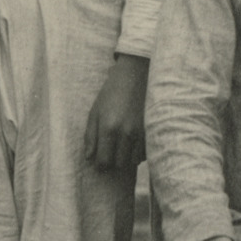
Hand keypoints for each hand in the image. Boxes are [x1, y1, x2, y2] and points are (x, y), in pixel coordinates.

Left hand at [80, 54, 150, 180]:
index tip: (99, 160)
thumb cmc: (111, 93)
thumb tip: (88, 158)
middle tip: (110, 153)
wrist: (136, 75)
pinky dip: (137, 152)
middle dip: (113, 162)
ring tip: (121, 147)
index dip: (100, 164)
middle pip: (118, 164)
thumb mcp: (95, 112)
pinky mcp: (151, 129)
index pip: (103, 161)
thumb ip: (90, 136)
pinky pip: (144, 153)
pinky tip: (132, 142)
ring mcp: (141, 132)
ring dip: (126, 158)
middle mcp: (126, 132)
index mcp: (109, 128)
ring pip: (133, 161)